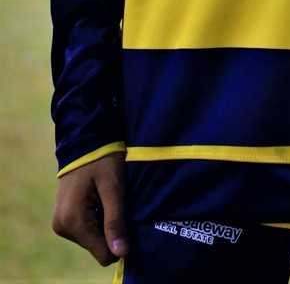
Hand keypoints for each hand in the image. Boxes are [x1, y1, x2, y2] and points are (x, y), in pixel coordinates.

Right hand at [51, 151, 129, 265]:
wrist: (84, 140)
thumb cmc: (102, 160)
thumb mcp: (113, 188)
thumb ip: (115, 221)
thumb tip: (121, 254)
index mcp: (74, 221)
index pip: (103, 253)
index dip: (118, 240)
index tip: (124, 217)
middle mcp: (62, 227)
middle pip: (97, 246)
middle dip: (109, 229)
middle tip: (114, 203)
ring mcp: (60, 223)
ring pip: (91, 239)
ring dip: (102, 223)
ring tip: (105, 199)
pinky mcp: (61, 219)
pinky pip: (84, 231)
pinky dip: (95, 220)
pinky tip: (97, 200)